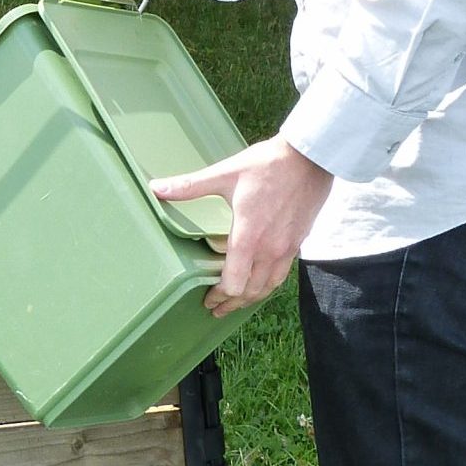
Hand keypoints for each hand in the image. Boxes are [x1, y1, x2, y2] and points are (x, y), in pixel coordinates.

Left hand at [152, 138, 334, 316]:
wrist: (310, 157)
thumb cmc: (267, 164)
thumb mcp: (225, 174)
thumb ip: (190, 186)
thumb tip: (156, 188)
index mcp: (248, 237)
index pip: (233, 283)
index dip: (219, 296)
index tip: (208, 300)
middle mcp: (269, 249)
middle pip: (250, 291)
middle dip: (232, 303)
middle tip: (217, 309)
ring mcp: (287, 248)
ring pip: (268, 286)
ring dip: (251, 299)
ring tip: (237, 303)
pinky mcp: (298, 242)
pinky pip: (282, 274)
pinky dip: (268, 285)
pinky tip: (261, 283)